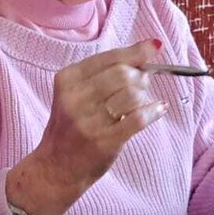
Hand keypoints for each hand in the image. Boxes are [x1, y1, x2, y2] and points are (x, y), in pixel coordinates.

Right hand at [7, 39, 165, 214]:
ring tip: (142, 103)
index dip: (136, 52)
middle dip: (141, 77)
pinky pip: (139, 118)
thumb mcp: (77, 94)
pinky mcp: (103, 141)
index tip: (154, 47)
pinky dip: (153, 111)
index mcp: (67, 79)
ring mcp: (87, 121)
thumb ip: (106, 73)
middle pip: (123, 74)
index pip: (109, 58)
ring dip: (145, 97)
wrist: (56, 168)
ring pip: (132, 95)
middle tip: (143, 86)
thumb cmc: (73, 127)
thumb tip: (147, 52)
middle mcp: (74, 98)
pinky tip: (157, 110)